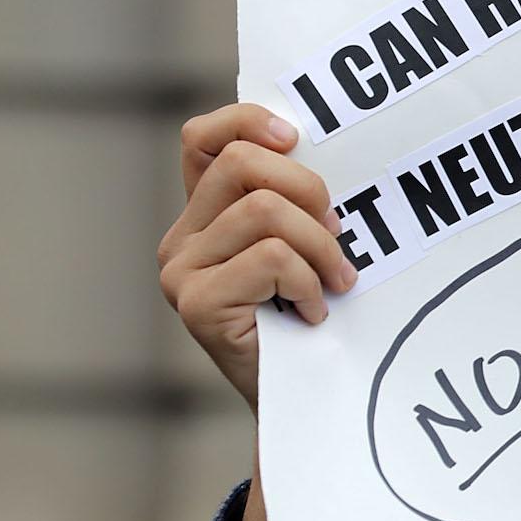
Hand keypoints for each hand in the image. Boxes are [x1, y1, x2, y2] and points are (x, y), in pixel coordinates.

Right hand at [157, 105, 355, 413]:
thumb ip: (299, 202)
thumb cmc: (316, 319)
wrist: (307, 398)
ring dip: (320, 247)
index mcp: (206, 215)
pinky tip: (312, 313)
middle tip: (339, 236)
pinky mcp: (195, 303)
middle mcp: (182, 238)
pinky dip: (307, 283)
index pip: (204, 138)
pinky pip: (271, 258)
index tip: (296, 138)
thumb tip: (322, 148)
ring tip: (333, 283)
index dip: (247, 122)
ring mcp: (181, 271)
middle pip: (243, 164)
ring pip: (265, 211)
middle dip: (310, 192)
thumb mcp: (311, 247)